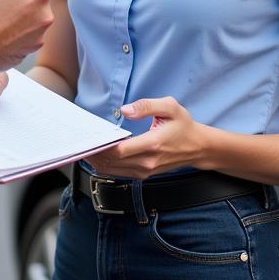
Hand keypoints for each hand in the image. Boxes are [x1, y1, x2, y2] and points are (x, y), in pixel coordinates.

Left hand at [87, 97, 208, 178]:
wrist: (199, 147)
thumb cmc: (183, 125)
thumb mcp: (170, 106)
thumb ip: (146, 105)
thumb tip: (124, 111)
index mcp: (152, 144)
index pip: (119, 151)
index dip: (100, 146)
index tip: (88, 137)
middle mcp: (147, 162)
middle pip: (112, 162)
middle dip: (94, 153)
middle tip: (80, 141)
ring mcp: (146, 171)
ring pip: (113, 170)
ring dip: (97, 161)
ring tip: (85, 147)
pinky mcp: (144, 174)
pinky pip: (119, 173)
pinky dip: (106, 165)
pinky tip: (98, 155)